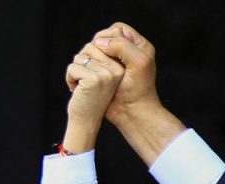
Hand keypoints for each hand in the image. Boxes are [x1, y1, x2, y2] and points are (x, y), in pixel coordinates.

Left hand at [62, 41, 124, 153]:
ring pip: (79, 58)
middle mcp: (116, 70)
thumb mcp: (101, 76)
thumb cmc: (90, 98)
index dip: (87, 61)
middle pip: (88, 49)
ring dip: (74, 73)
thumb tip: (96, 40)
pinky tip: (77, 91)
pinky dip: (70, 79)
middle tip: (85, 84)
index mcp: (119, 67)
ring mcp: (106, 75)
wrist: (87, 121)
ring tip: (82, 88)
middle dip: (80, 65)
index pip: (96, 46)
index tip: (91, 78)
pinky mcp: (93, 80)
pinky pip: (72, 68)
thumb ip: (100, 59)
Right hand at [92, 22, 184, 165]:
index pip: (118, 29)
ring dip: (90, 58)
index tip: (108, 52)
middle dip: (98, 47)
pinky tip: (86, 74)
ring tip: (92, 69)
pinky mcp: (103, 74)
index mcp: (138, 46)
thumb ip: (122, 46)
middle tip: (100, 63)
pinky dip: (86, 66)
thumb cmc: (138, 90)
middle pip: (103, 38)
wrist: (132, 113)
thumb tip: (99, 42)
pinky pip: (89, 63)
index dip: (109, 37)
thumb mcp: (138, 63)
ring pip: (94, 50)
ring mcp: (113, 63)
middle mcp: (126, 52)